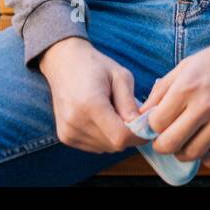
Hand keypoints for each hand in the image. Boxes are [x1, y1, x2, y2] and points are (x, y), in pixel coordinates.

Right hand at [38, 37, 145, 153]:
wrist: (63, 62)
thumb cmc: (94, 65)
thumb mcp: (120, 76)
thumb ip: (130, 104)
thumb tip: (141, 127)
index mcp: (90, 104)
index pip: (120, 136)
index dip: (138, 135)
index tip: (147, 125)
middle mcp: (75, 122)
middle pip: (114, 144)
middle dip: (128, 134)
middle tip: (130, 114)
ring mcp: (68, 131)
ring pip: (106, 148)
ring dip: (115, 136)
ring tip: (112, 112)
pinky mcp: (65, 137)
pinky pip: (95, 146)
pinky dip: (104, 137)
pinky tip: (100, 118)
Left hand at [135, 20, 209, 169]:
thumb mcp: (187, 64)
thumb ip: (163, 89)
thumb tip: (143, 113)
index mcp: (187, 85)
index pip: (156, 122)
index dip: (151, 127)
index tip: (156, 126)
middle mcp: (205, 104)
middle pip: (170, 143)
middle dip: (162, 145)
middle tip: (165, 140)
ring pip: (193, 153)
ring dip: (184, 153)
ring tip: (185, 143)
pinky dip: (209, 160)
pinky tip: (206, 150)